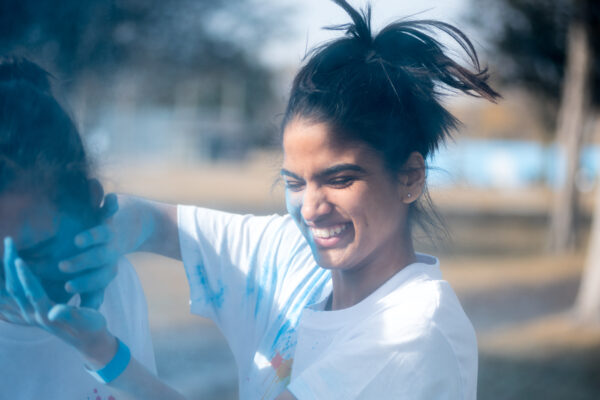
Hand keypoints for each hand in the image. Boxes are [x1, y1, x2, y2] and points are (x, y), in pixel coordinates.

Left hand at [3, 237, 117, 366]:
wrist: (88, 340)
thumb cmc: (91, 326)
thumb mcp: (86, 319)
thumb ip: (69, 313)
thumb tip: (54, 312)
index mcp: (47, 314)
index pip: (31, 292)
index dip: (25, 276)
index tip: (18, 258)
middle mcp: (32, 314)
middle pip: (14, 289)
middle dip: (9, 266)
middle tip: (9, 242)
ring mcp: (28, 314)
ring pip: (7, 293)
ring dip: (2, 273)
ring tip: (3, 252)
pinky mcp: (28, 311)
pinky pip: (7, 298)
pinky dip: (3, 284)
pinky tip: (2, 272)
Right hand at [60, 193, 151, 308]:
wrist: (132, 227)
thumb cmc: (105, 258)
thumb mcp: (97, 278)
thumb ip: (89, 294)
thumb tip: (79, 317)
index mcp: (107, 265)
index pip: (99, 278)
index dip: (85, 283)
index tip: (67, 286)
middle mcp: (109, 249)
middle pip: (99, 258)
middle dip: (82, 263)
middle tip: (63, 268)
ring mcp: (108, 231)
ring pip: (101, 234)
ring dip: (91, 237)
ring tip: (79, 241)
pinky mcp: (107, 214)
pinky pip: (108, 206)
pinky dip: (108, 201)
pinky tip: (108, 195)